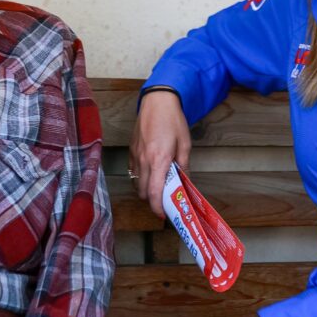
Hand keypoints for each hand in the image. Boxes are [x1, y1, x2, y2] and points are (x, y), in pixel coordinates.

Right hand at [129, 89, 190, 217]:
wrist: (157, 101)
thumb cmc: (173, 121)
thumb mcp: (184, 144)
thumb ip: (184, 166)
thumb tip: (185, 182)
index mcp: (158, 160)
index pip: (154, 193)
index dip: (157, 208)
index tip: (164, 214)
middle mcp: (144, 161)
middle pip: (142, 191)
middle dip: (152, 200)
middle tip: (164, 199)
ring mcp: (135, 155)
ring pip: (136, 182)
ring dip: (145, 189)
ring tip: (158, 185)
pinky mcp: (131, 150)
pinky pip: (132, 171)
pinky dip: (140, 177)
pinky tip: (150, 172)